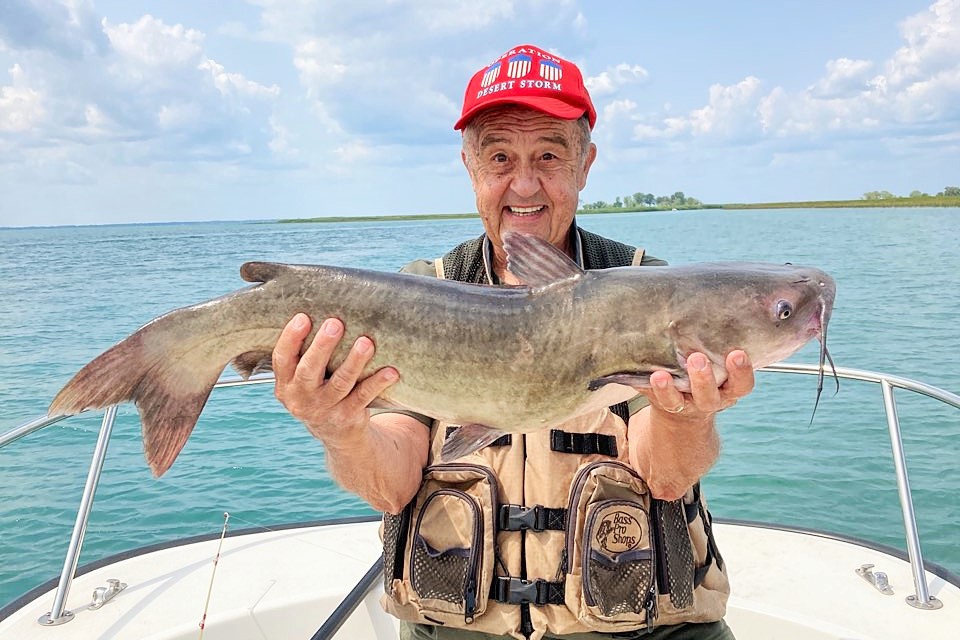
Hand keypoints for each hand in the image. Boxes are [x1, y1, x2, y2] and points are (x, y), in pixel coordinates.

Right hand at [273, 313, 398, 442]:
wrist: (335, 433)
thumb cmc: (319, 390)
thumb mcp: (302, 378)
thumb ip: (303, 353)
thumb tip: (319, 305)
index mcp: (286, 384)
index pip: (282, 359)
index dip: (290, 338)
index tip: (303, 317)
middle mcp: (301, 398)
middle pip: (309, 370)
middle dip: (322, 346)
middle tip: (335, 323)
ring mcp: (325, 409)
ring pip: (340, 382)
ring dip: (354, 361)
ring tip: (366, 342)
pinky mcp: (348, 417)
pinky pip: (364, 396)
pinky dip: (378, 382)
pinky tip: (391, 371)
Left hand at [646, 350, 754, 424]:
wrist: (685, 407)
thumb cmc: (707, 369)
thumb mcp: (720, 358)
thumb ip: (721, 340)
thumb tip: (728, 295)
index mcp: (729, 387)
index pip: (742, 383)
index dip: (742, 370)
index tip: (737, 353)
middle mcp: (710, 399)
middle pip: (710, 395)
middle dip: (704, 378)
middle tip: (697, 358)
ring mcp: (686, 404)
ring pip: (676, 401)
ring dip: (668, 388)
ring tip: (660, 375)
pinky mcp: (664, 404)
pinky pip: (655, 398)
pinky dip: (648, 387)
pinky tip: (644, 375)